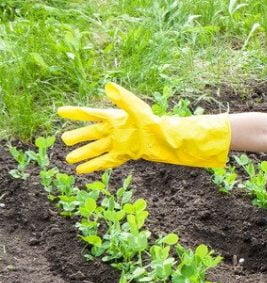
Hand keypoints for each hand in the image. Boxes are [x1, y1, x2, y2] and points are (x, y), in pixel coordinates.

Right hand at [58, 83, 229, 173]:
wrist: (165, 139)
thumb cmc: (152, 122)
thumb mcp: (137, 108)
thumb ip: (123, 99)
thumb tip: (108, 86)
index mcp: (115, 117)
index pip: (91, 114)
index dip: (75, 113)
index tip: (60, 112)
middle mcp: (114, 130)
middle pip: (92, 134)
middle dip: (78, 137)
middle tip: (64, 139)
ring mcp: (118, 143)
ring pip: (96, 149)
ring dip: (83, 154)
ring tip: (69, 159)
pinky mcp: (124, 155)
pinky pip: (105, 161)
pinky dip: (94, 166)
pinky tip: (83, 171)